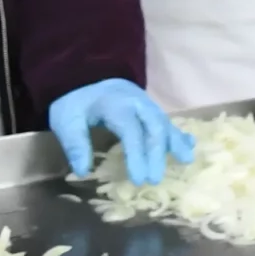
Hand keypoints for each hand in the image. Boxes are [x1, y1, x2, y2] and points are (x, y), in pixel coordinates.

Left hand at [48, 79, 193, 183]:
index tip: (138, 180)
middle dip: (157, 153)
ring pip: (164, 121)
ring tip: (186, 160)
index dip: (137, 155)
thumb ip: (75, 144)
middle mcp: (135, 102)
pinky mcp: (148, 107)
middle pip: (153, 125)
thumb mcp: (66, 121)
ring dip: (175, 142)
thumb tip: (83, 171)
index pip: (131, 131)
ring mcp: (144, 102)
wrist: (82, 75)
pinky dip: (177, 133)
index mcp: (115, 104)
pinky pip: (166, 119)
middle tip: (155, 179)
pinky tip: (189, 145)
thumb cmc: (75, 103)